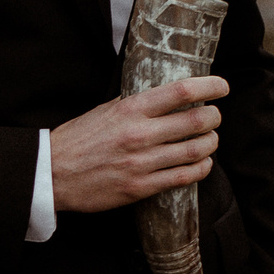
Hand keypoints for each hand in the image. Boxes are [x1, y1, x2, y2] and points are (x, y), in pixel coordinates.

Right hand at [49, 76, 228, 213]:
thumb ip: (135, 104)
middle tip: (214, 116)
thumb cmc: (78, 140)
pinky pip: (184, 177)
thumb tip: (165, 96)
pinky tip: (202, 163)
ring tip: (210, 139)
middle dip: (214, 117)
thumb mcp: (104, 110)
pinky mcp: (141, 187)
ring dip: (211, 143)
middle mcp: (139, 134)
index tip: (221, 86)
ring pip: (196, 150)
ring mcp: (142, 163)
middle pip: (197, 120)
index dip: (210, 86)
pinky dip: (201, 168)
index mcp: (130, 110)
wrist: (52, 174)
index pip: (181, 92)